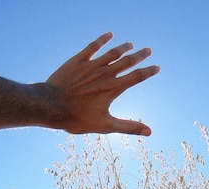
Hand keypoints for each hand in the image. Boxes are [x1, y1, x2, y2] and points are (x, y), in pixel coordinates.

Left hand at [42, 32, 159, 135]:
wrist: (51, 106)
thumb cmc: (77, 118)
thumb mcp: (105, 126)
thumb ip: (128, 127)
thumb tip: (149, 132)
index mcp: (113, 89)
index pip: (136, 77)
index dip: (148, 72)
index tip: (157, 67)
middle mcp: (105, 74)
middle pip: (127, 61)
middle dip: (139, 56)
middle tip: (148, 50)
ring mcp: (91, 65)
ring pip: (112, 53)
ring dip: (123, 47)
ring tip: (131, 44)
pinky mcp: (78, 61)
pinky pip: (93, 46)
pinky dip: (102, 40)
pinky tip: (109, 35)